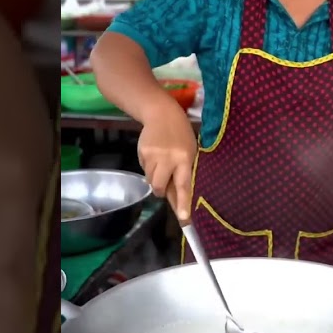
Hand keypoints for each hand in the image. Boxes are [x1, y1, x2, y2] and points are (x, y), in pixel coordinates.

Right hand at [137, 99, 198, 221]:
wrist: (161, 113)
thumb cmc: (181, 136)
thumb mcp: (189, 152)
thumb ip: (184, 173)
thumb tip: (177, 199)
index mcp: (185, 159)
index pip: (184, 185)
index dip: (183, 203)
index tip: (184, 219)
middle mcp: (169, 159)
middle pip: (160, 187)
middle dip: (162, 190)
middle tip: (165, 182)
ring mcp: (154, 156)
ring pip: (151, 181)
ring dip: (155, 178)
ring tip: (161, 163)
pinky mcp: (142, 153)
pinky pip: (144, 170)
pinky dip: (149, 168)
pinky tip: (154, 155)